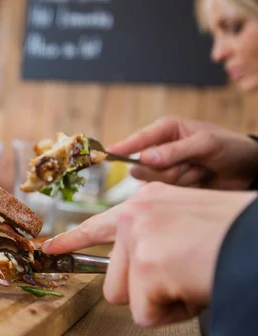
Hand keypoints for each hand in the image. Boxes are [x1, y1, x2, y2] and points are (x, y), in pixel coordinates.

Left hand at [42, 182, 255, 326]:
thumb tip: (137, 265)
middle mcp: (135, 213)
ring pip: (126, 297)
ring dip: (161, 301)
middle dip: (147, 290)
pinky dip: (173, 313)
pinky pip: (145, 314)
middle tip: (184, 275)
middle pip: (114, 277)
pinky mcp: (146, 265)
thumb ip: (156, 236)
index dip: (72, 239)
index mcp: (148, 201)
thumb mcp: (188, 222)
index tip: (48, 248)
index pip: (99, 224)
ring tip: (191, 278)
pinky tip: (195, 287)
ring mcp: (138, 237)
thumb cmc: (234, 235)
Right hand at [109, 116, 257, 189]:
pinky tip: (199, 179)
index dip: (122, 147)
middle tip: (192, 163)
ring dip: (181, 178)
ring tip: (200, 169)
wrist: (247, 169)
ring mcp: (165, 168)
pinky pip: (165, 191)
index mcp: (166, 130)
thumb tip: (144, 158)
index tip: (106, 154)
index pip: (138, 139)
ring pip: (155, 181)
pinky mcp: (171, 184)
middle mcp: (160, 148)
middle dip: (168, 169)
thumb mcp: (205, 144)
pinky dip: (185, 187)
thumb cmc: (228, 147)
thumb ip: (175, 151)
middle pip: (143, 166)